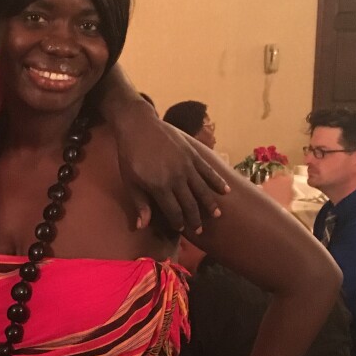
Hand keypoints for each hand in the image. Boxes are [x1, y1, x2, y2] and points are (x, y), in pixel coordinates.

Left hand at [115, 107, 228, 233]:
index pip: (173, 211)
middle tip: (200, 229)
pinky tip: (225, 190)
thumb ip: (140, 203)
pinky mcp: (192, 154)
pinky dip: (217, 181)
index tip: (182, 229)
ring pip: (202, 189)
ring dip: (210, 203)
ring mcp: (187, 165)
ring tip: (216, 214)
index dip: (178, 222)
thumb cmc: (130, 156)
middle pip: (190, 203)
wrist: (139, 126)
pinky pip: (208, 170)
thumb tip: (143, 226)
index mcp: (159, 186)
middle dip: (195, 218)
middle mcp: (176, 178)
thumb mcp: (130, 182)